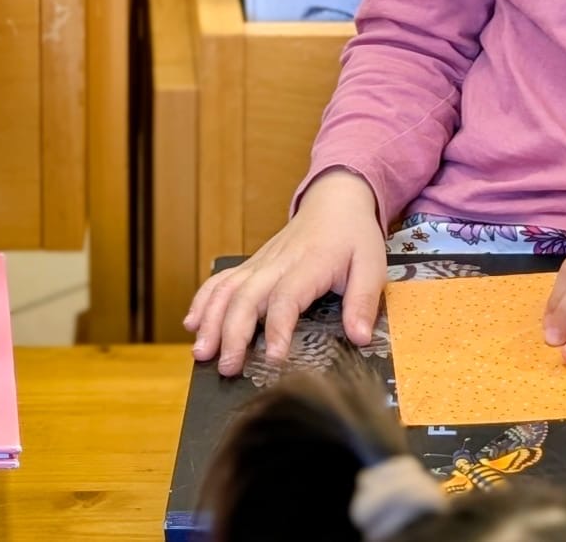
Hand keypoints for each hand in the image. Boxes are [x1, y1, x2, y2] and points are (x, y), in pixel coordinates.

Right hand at [183, 169, 385, 377]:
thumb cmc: (352, 234)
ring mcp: (261, 262)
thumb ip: (364, 301)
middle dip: (232, 333)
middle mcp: (278, 262)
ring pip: (227, 288)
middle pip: (247, 296)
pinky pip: (222, 280)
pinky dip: (204, 300)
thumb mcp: (372, 265)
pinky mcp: (253, 264)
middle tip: (227, 367)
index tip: (274, 358)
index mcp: (309, 264)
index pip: (287, 297)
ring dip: (211, 320)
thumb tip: (360, 337)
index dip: (277, 329)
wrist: (334, 200)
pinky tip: (193, 323)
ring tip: (201, 353)